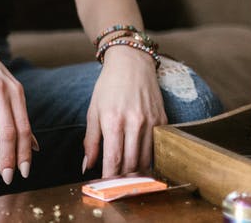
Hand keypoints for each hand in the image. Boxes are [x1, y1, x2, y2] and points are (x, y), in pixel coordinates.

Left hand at [83, 47, 165, 176]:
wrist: (131, 64)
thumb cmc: (108, 87)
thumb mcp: (93, 111)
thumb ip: (90, 141)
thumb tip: (87, 166)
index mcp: (113, 120)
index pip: (114, 158)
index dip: (109, 177)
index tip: (104, 186)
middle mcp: (134, 122)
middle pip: (131, 162)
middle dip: (123, 178)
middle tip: (115, 186)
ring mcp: (152, 122)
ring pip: (146, 159)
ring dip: (137, 172)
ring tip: (127, 178)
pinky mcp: (164, 121)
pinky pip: (157, 148)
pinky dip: (149, 159)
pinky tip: (141, 163)